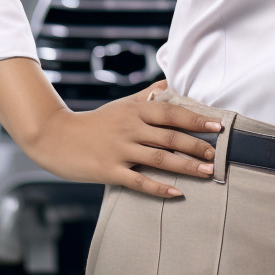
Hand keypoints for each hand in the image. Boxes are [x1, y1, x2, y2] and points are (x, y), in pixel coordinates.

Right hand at [25, 78, 222, 197]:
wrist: (56, 137)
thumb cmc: (96, 121)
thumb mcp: (123, 103)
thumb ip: (148, 93)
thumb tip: (171, 81)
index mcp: (136, 111)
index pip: (172, 113)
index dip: (196, 119)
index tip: (217, 125)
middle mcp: (130, 128)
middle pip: (170, 137)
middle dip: (197, 146)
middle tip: (217, 154)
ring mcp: (120, 150)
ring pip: (159, 159)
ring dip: (186, 166)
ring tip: (207, 172)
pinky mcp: (109, 171)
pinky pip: (138, 181)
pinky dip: (158, 188)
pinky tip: (176, 193)